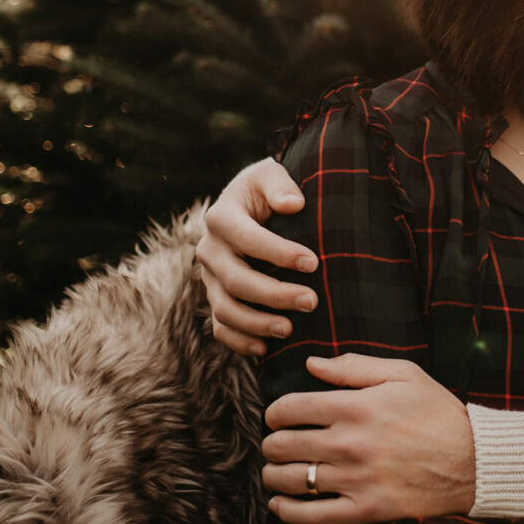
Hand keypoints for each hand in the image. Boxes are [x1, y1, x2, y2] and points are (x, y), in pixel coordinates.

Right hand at [195, 157, 317, 356]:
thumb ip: (280, 184)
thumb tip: (293, 204)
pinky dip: (239, 341)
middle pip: (235, 280)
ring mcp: (210, 278)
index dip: (278, 253)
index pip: (246, 238)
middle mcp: (210, 249)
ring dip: (256, 323)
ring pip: (224, 309)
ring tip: (289, 329)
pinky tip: (265, 348)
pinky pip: (220, 327)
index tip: (312, 263)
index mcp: (221, 217)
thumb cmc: (267, 190)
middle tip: (311, 301)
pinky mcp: (217, 297)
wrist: (249, 205)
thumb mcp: (270, 175)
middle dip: (273, 294)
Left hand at [261, 354, 475, 523]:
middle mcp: (349, 444)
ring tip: (275, 471)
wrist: (473, 461)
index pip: (289, 409)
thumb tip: (311, 364)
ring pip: (290, 481)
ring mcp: (355, 480)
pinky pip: (311, 516)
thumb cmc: (438, 413)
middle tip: (276, 443)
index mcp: (355, 407)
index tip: (277, 417)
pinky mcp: (365, 510)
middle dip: (271, 443)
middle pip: (282, 445)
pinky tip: (279, 504)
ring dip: (273, 475)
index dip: (274, 412)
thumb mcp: (403, 375)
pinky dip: (286, 511)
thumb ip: (354, 367)